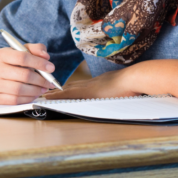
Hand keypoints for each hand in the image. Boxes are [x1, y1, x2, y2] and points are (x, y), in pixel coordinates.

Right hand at [0, 44, 57, 104]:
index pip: (22, 57)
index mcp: (1, 54)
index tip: (51, 68)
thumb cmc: (12, 63)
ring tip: (43, 88)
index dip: (39, 63)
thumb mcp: (22, 51)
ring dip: (36, 90)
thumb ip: (36, 49)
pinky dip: (28, 98)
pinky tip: (34, 94)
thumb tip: (45, 56)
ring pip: (19, 89)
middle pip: (23, 75)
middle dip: (41, 80)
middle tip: (50, 82)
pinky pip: (15, 100)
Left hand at [45, 59, 177, 103]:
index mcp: (99, 83)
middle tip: (44, 92)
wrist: (135, 78)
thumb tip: (125, 93)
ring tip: (41, 96)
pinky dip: (58, 97)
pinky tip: (49, 99)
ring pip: (66, 90)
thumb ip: (120, 90)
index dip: (68, 88)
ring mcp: (88, 86)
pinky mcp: (87, 91)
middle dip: (56, 90)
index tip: (58, 90)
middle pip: (70, 87)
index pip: (80, 86)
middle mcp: (91, 83)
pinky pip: (68, 94)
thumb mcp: (124, 88)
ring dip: (54, 93)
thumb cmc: (134, 84)